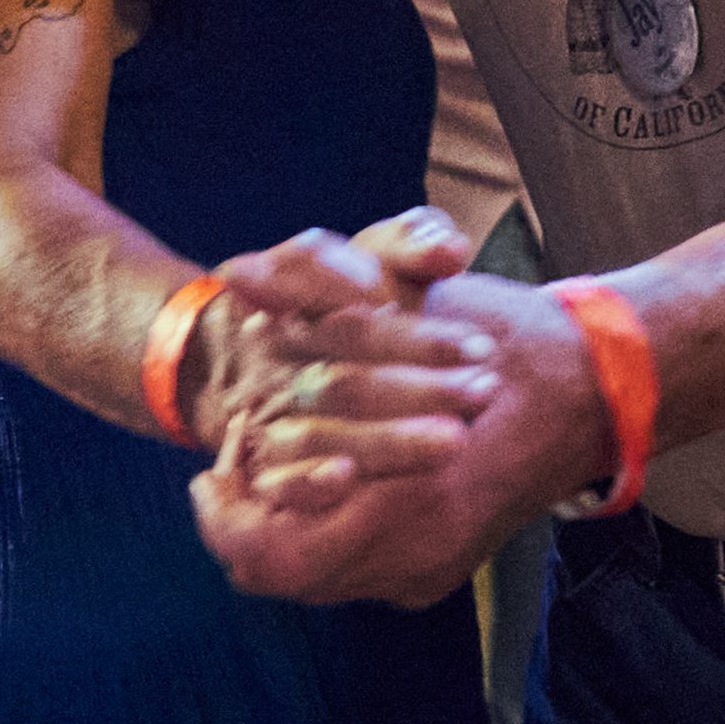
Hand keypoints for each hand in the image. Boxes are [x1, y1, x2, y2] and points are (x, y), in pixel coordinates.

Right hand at [182, 212, 497, 450]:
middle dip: (418, 388)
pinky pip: (271, 479)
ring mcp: (264, 409)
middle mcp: (276, 354)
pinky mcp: (257, 463)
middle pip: (344, 379)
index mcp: (296, 296)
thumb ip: (414, 242)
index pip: (356, 319)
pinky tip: (347, 478)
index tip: (479, 347)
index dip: (416, 335)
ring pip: (318, 431)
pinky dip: (305, 481)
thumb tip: (451, 249)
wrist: (238, 356)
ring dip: (385, 440)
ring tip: (455, 442)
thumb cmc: (331, 300)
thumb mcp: (369, 256)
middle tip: (486, 392)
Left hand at [196, 267, 604, 609]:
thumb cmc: (501, 338)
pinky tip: (329, 485)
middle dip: (247, 520)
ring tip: (276, 472)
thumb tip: (236, 275)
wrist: (595, 390)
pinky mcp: (439, 572)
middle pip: (280, 574)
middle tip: (237, 469)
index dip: (223, 517)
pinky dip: (328, 535)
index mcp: (398, 496)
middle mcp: (409, 552)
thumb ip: (312, 288)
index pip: (267, 552)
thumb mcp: (404, 299)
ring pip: (314, 579)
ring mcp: (427, 570)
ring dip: (285, 529)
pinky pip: (355, 575)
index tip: (213, 468)